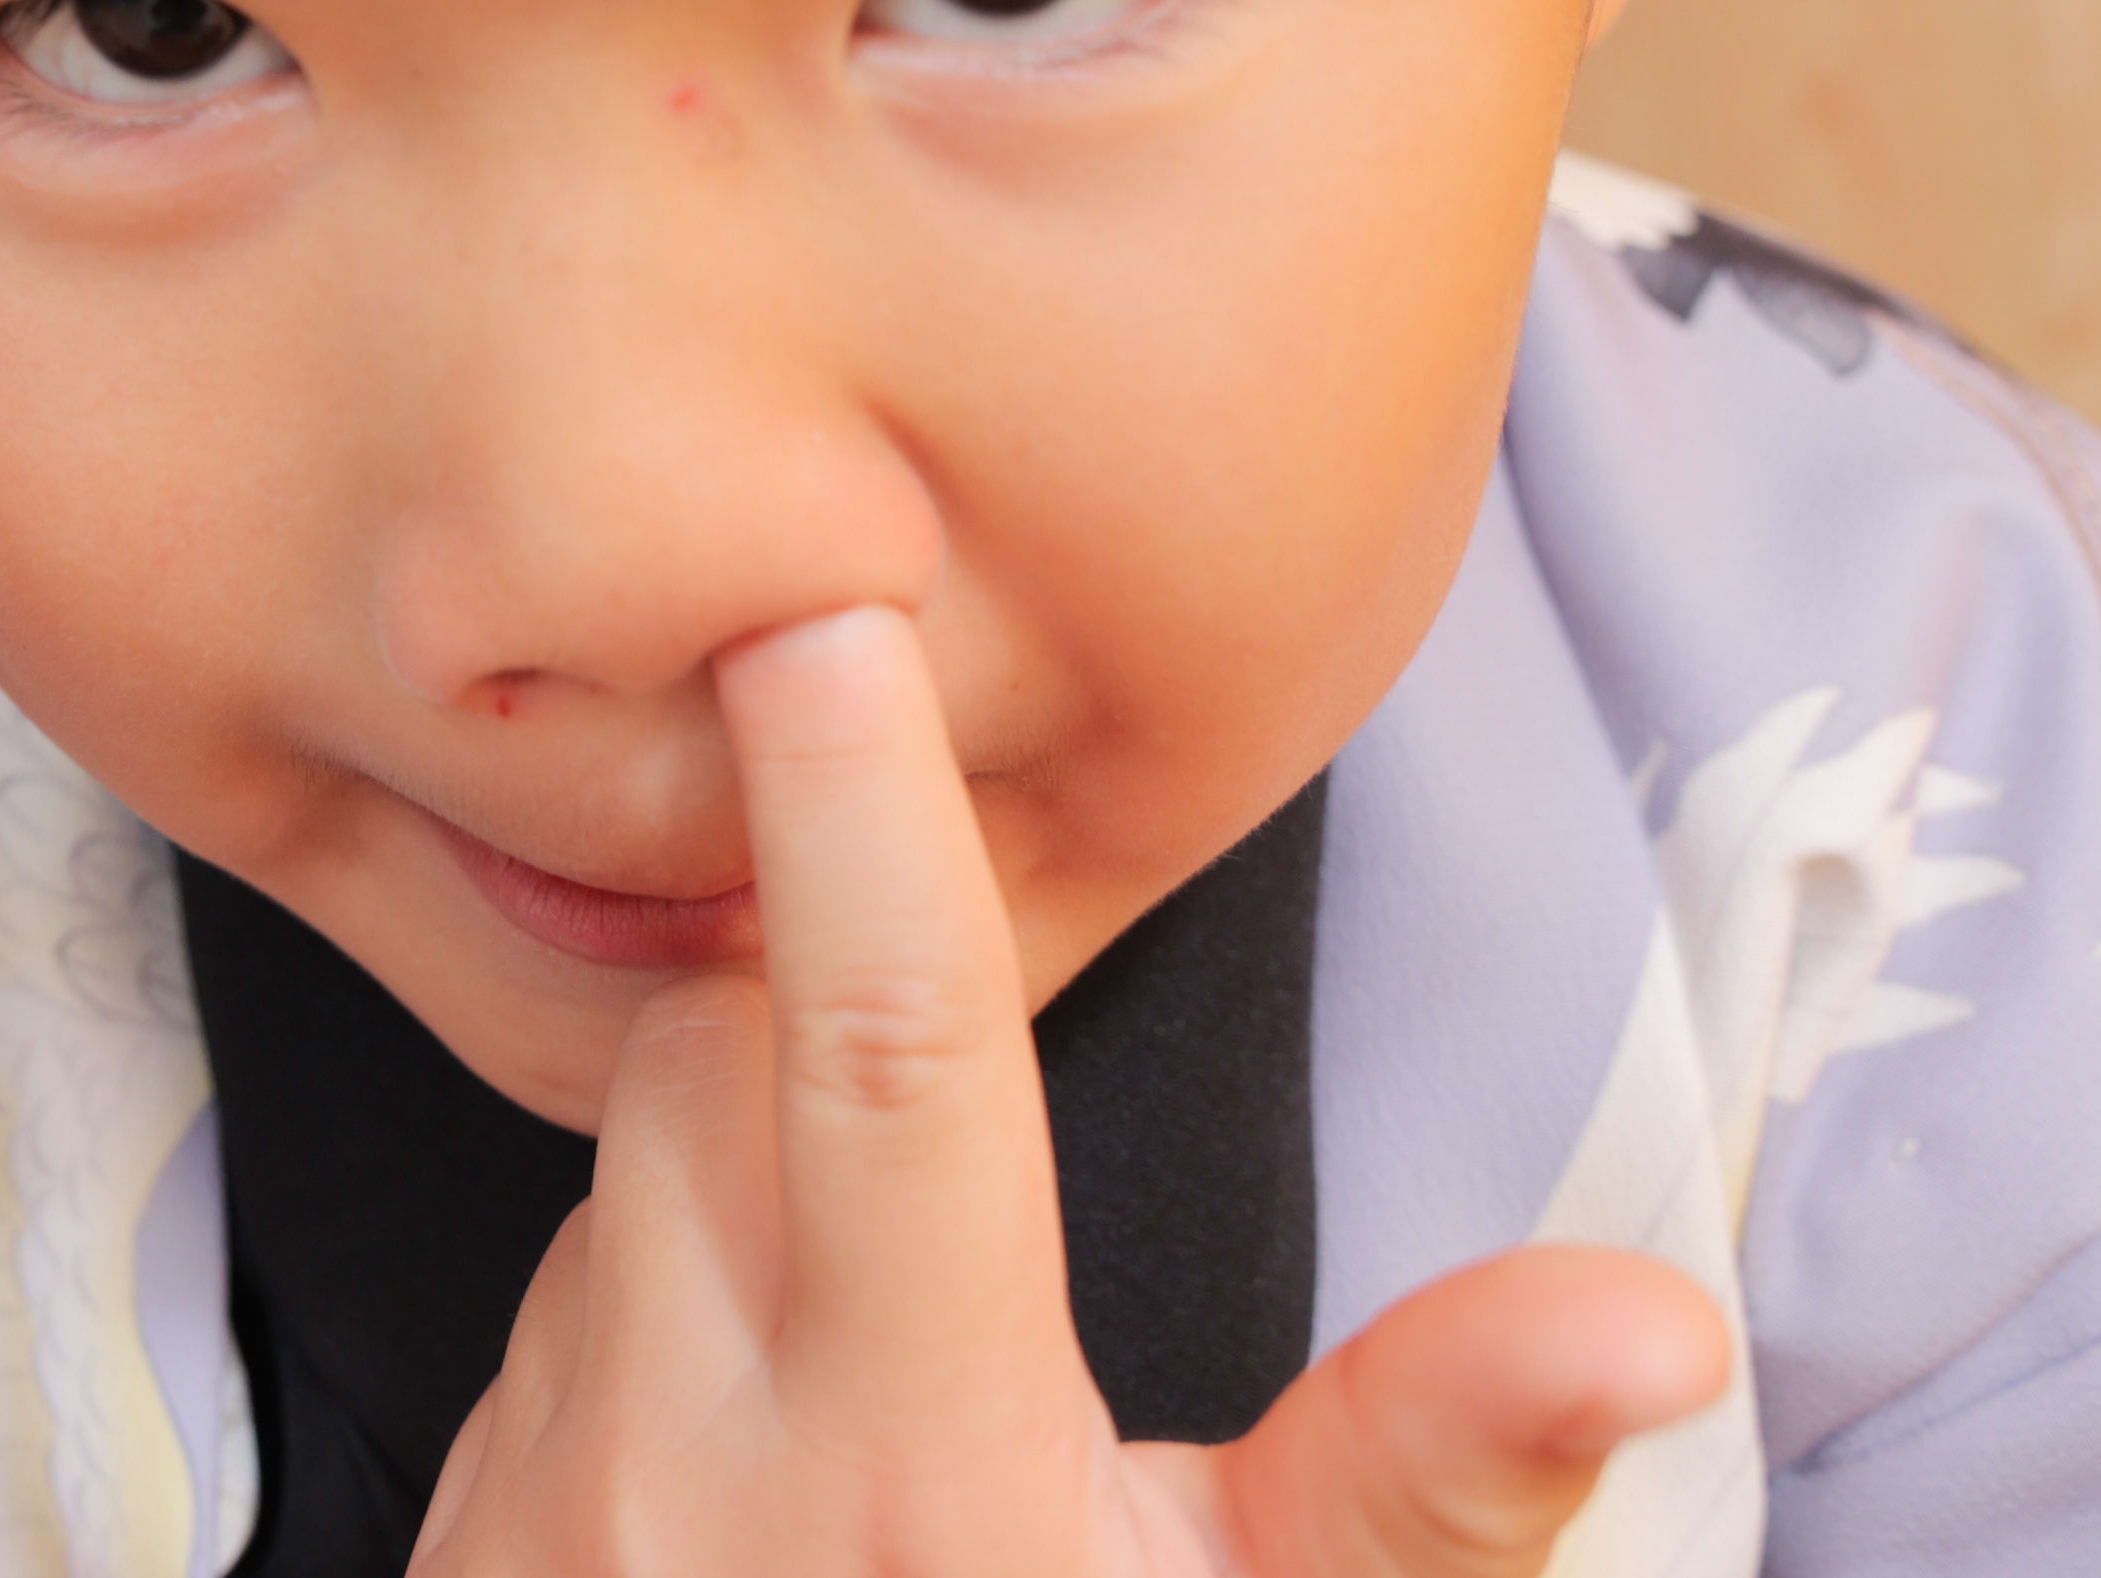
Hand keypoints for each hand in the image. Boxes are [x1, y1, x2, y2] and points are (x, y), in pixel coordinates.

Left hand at [414, 607, 1729, 1577]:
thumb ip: (1428, 1475)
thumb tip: (1642, 1308)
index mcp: (915, 1447)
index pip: (879, 1046)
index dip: (865, 817)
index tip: (826, 613)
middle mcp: (688, 1434)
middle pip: (710, 1062)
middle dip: (808, 1022)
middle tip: (934, 1145)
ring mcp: (543, 1483)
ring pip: (617, 1184)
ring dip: (726, 1191)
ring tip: (862, 1365)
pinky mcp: (458, 1525)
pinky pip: (545, 1324)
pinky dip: (642, 1324)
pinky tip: (741, 1461)